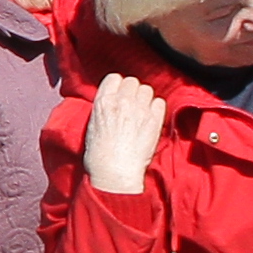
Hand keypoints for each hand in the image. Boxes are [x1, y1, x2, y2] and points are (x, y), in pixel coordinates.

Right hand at [81, 73, 165, 191]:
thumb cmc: (99, 157)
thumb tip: (111, 104)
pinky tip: (151, 118)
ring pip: (147, 89)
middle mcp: (122, 101)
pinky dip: (156, 108)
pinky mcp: (154, 121)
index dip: (118, 86)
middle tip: (131, 105)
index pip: (114, 78)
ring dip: (145, 98)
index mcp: (103, 102)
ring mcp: (139, 110)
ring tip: (142, 112)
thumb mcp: (92, 127)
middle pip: (132, 82)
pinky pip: (160, 102)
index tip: (119, 94)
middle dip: (132, 91)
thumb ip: (103, 109)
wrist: (114, 173)